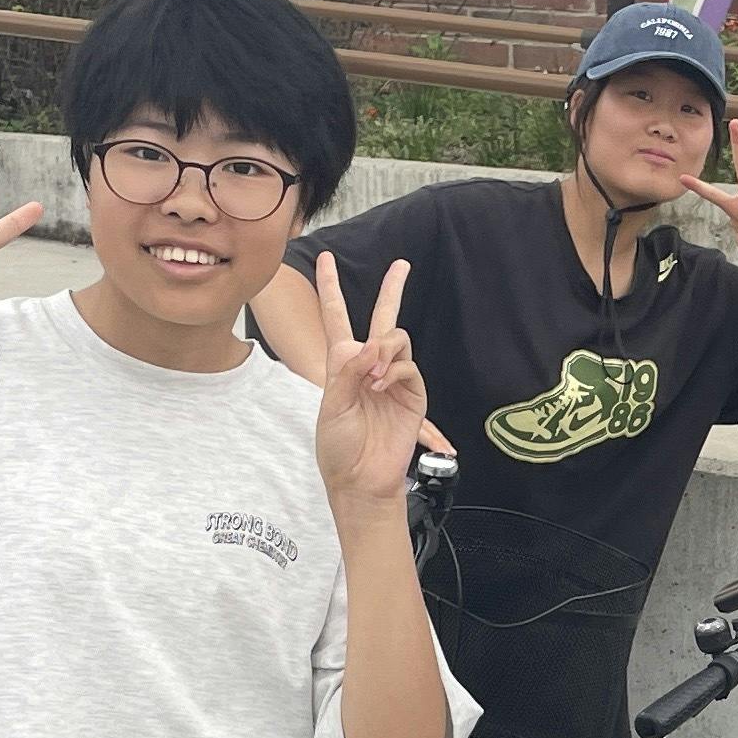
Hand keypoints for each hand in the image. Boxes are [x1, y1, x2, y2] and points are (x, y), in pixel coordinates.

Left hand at [308, 251, 425, 523]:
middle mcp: (370, 366)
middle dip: (393, 289)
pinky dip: (393, 370)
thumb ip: (348, 371)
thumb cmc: (337, 446)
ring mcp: (393, 379)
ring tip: (371, 376)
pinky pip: (408, 366)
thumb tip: (373, 345)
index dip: (330, 289)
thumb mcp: (330, 404)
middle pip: (384, 317)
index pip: (336, 318)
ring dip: (383, 349)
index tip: (324, 260)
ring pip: (397, 339)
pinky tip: (379, 384)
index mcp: (342, 364)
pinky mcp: (413, 394)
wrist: (360, 478)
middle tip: (403, 264)